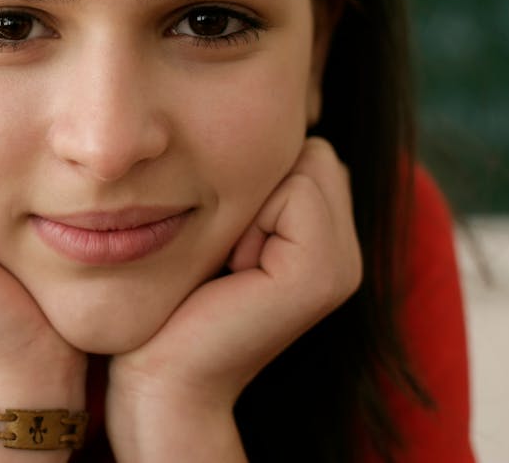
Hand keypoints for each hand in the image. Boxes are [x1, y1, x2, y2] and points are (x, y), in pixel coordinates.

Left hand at [105, 137, 360, 460]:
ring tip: (227, 261)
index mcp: (325, 240)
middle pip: (309, 150)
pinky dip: (250, 218)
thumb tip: (269, 130)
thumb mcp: (218, 229)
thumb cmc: (173, 300)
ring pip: (302, 162)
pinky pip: (293, 188)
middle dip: (255, 182)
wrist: (163, 377)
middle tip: (224, 251)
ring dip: (247, 198)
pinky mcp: (321, 276)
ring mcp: (342, 267)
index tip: (222, 239)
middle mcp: (346, 254)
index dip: (250, 176)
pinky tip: (231, 270)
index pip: (307, 149)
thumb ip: (252, 183)